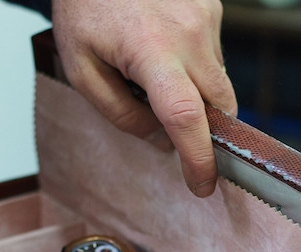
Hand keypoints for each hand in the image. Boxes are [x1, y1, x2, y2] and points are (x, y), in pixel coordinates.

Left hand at [51, 0, 236, 197]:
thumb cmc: (84, 6)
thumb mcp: (82, 68)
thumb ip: (119, 112)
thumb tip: (159, 140)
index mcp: (151, 51)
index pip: (185, 118)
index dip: (198, 158)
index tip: (202, 185)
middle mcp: (189, 33)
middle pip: (219, 106)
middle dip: (208, 135)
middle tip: (186, 150)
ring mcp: (206, 17)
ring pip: (217, 81)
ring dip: (197, 97)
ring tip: (155, 79)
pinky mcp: (212, 7)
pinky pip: (213, 55)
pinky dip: (195, 68)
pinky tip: (164, 53)